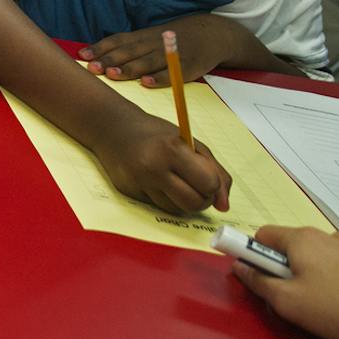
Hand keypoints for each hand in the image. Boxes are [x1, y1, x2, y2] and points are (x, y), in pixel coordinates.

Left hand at [84, 14, 242, 85]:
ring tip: (113, 74)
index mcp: (143, 36)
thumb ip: (126, 46)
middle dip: (109, 59)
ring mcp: (171, 54)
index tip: (83, 55)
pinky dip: (159, 78)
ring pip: (147, 61)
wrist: (212, 34)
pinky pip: (172, 73)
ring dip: (129, 68)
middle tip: (92, 67)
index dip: (101, 47)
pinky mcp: (188, 67)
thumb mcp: (149, 37)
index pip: (119, 40)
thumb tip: (95, 56)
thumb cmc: (171, 39)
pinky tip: (146, 83)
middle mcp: (155, 43)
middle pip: (129, 51)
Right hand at [88, 109, 231, 214]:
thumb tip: (224, 206)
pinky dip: (165, 199)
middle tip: (198, 187)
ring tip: (177, 183)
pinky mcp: (129, 192)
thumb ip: (215, 172)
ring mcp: (139, 181)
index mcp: (173, 150)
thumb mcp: (192, 144)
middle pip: (194, 203)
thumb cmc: (158, 135)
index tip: (208, 178)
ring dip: (183, 201)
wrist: (114, 129)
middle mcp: (154, 167)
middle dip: (202, 200)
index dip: (213, 185)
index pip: (208, 184)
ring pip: (177, 210)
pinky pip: (159, 207)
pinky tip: (158, 183)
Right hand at [237, 228, 338, 338]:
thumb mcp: (288, 304)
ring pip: (325, 257)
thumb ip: (259, 283)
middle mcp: (330, 235)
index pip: (263, 234)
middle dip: (288, 269)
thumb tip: (240, 267)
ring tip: (332, 308)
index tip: (259, 279)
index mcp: (302, 239)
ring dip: (318, 275)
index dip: (253, 255)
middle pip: (295, 246)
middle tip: (296, 300)